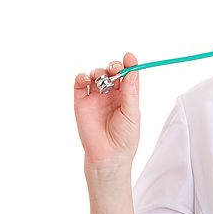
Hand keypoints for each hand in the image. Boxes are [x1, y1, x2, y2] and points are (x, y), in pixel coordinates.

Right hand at [74, 52, 140, 168]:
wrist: (108, 156)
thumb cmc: (124, 139)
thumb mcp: (132, 113)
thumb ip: (130, 92)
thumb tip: (132, 71)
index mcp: (127, 97)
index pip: (128, 76)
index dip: (129, 64)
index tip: (129, 56)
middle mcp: (111, 96)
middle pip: (112, 73)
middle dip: (114, 67)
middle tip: (115, 69)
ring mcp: (96, 98)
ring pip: (96, 76)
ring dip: (99, 71)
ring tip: (101, 77)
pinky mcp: (81, 103)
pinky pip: (79, 85)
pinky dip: (82, 77)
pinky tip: (86, 79)